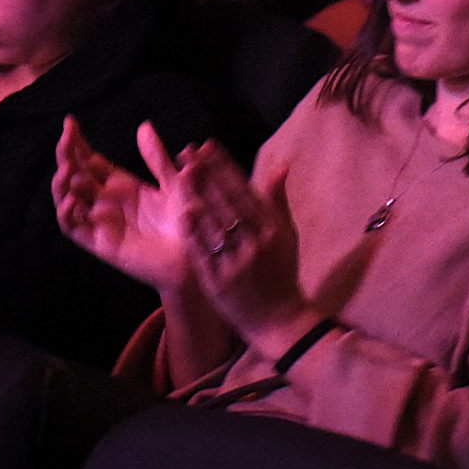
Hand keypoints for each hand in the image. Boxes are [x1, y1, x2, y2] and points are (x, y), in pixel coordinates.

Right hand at [52, 117, 197, 295]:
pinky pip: (74, 229)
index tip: (70, 122)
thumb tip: (143, 126)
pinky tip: (71, 199)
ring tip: (67, 169)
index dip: (77, 143)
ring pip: (67, 200)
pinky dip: (66, 214)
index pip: (89, 160)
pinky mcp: (101, 244)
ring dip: (61, 184)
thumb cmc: (188, 222)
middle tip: (66, 137)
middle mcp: (107, 202)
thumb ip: (157, 158)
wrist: (195, 256)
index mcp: (122, 185)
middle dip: (66, 156)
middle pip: (75, 175)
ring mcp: (101, 222)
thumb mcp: (173, 183)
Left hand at [170, 145, 315, 356]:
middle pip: (227, 203)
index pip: (245, 191)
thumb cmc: (282, 274)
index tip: (208, 146)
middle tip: (188, 151)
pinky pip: (204, 254)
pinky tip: (183, 212)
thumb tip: (280, 166)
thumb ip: (278, 201)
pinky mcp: (220, 283)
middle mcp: (256, 244)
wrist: (279, 321)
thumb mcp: (287, 236)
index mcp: (272, 230)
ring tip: (181, 173)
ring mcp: (237, 264)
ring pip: (215, 225)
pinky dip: (194, 233)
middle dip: (206, 174)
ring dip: (197, 197)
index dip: (224, 167)